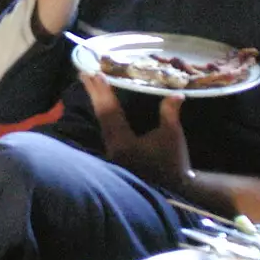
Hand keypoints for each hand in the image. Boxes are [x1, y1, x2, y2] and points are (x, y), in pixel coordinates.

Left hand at [81, 71, 191, 191]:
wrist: (174, 187)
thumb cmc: (173, 161)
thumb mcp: (173, 135)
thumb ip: (170, 113)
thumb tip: (176, 93)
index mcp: (124, 142)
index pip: (110, 112)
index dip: (104, 92)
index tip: (97, 75)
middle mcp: (113, 146)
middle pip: (100, 114)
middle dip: (93, 93)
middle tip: (84, 73)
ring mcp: (112, 150)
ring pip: (101, 120)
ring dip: (96, 100)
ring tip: (90, 83)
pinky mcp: (116, 151)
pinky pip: (106, 126)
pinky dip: (103, 111)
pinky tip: (101, 102)